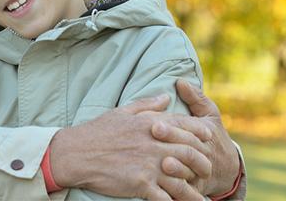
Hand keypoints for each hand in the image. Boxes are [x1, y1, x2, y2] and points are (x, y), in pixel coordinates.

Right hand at [49, 95, 210, 200]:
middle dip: (203, 162)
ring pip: (181, 179)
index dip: (200, 132)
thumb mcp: (122, 112)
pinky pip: (165, 197)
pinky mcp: (140, 184)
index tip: (209, 138)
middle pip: (189, 153)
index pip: (185, 126)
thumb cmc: (97, 132)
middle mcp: (154, 144)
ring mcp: (148, 165)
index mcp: (151, 124)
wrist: (76, 153)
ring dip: (194, 190)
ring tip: (203, 199)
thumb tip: (166, 96)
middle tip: (208, 170)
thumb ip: (147, 104)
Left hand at [154, 80, 239, 197]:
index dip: (172, 128)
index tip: (154, 123)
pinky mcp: (196, 190)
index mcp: (205, 133)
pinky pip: (188, 192)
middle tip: (154, 137)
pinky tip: (163, 189)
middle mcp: (204, 153)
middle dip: (171, 143)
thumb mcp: (209, 114)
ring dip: (178, 170)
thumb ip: (195, 98)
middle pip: (188, 150)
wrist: (227, 169)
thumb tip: (180, 81)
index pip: (188, 130)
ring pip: (190, 172)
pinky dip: (177, 191)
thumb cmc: (213, 136)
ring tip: (164, 165)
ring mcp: (200, 173)